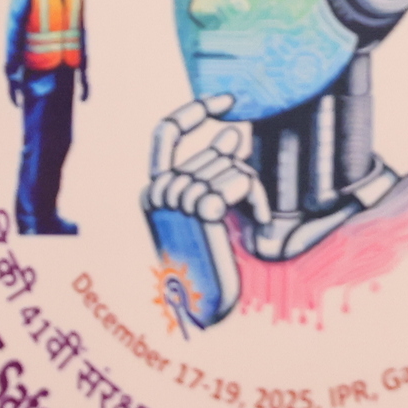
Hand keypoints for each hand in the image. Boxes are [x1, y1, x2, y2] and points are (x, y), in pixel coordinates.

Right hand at [142, 95, 256, 331]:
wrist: (202, 307)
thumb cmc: (206, 268)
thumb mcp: (200, 216)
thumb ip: (211, 176)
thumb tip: (235, 133)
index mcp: (150, 194)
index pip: (165, 133)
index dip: (194, 111)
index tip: (228, 100)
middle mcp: (157, 192)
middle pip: (212, 154)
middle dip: (238, 172)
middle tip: (247, 204)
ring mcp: (178, 200)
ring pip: (230, 166)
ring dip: (251, 191)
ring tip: (250, 220)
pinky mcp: (203, 208)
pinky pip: (242, 181)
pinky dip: (256, 200)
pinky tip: (256, 223)